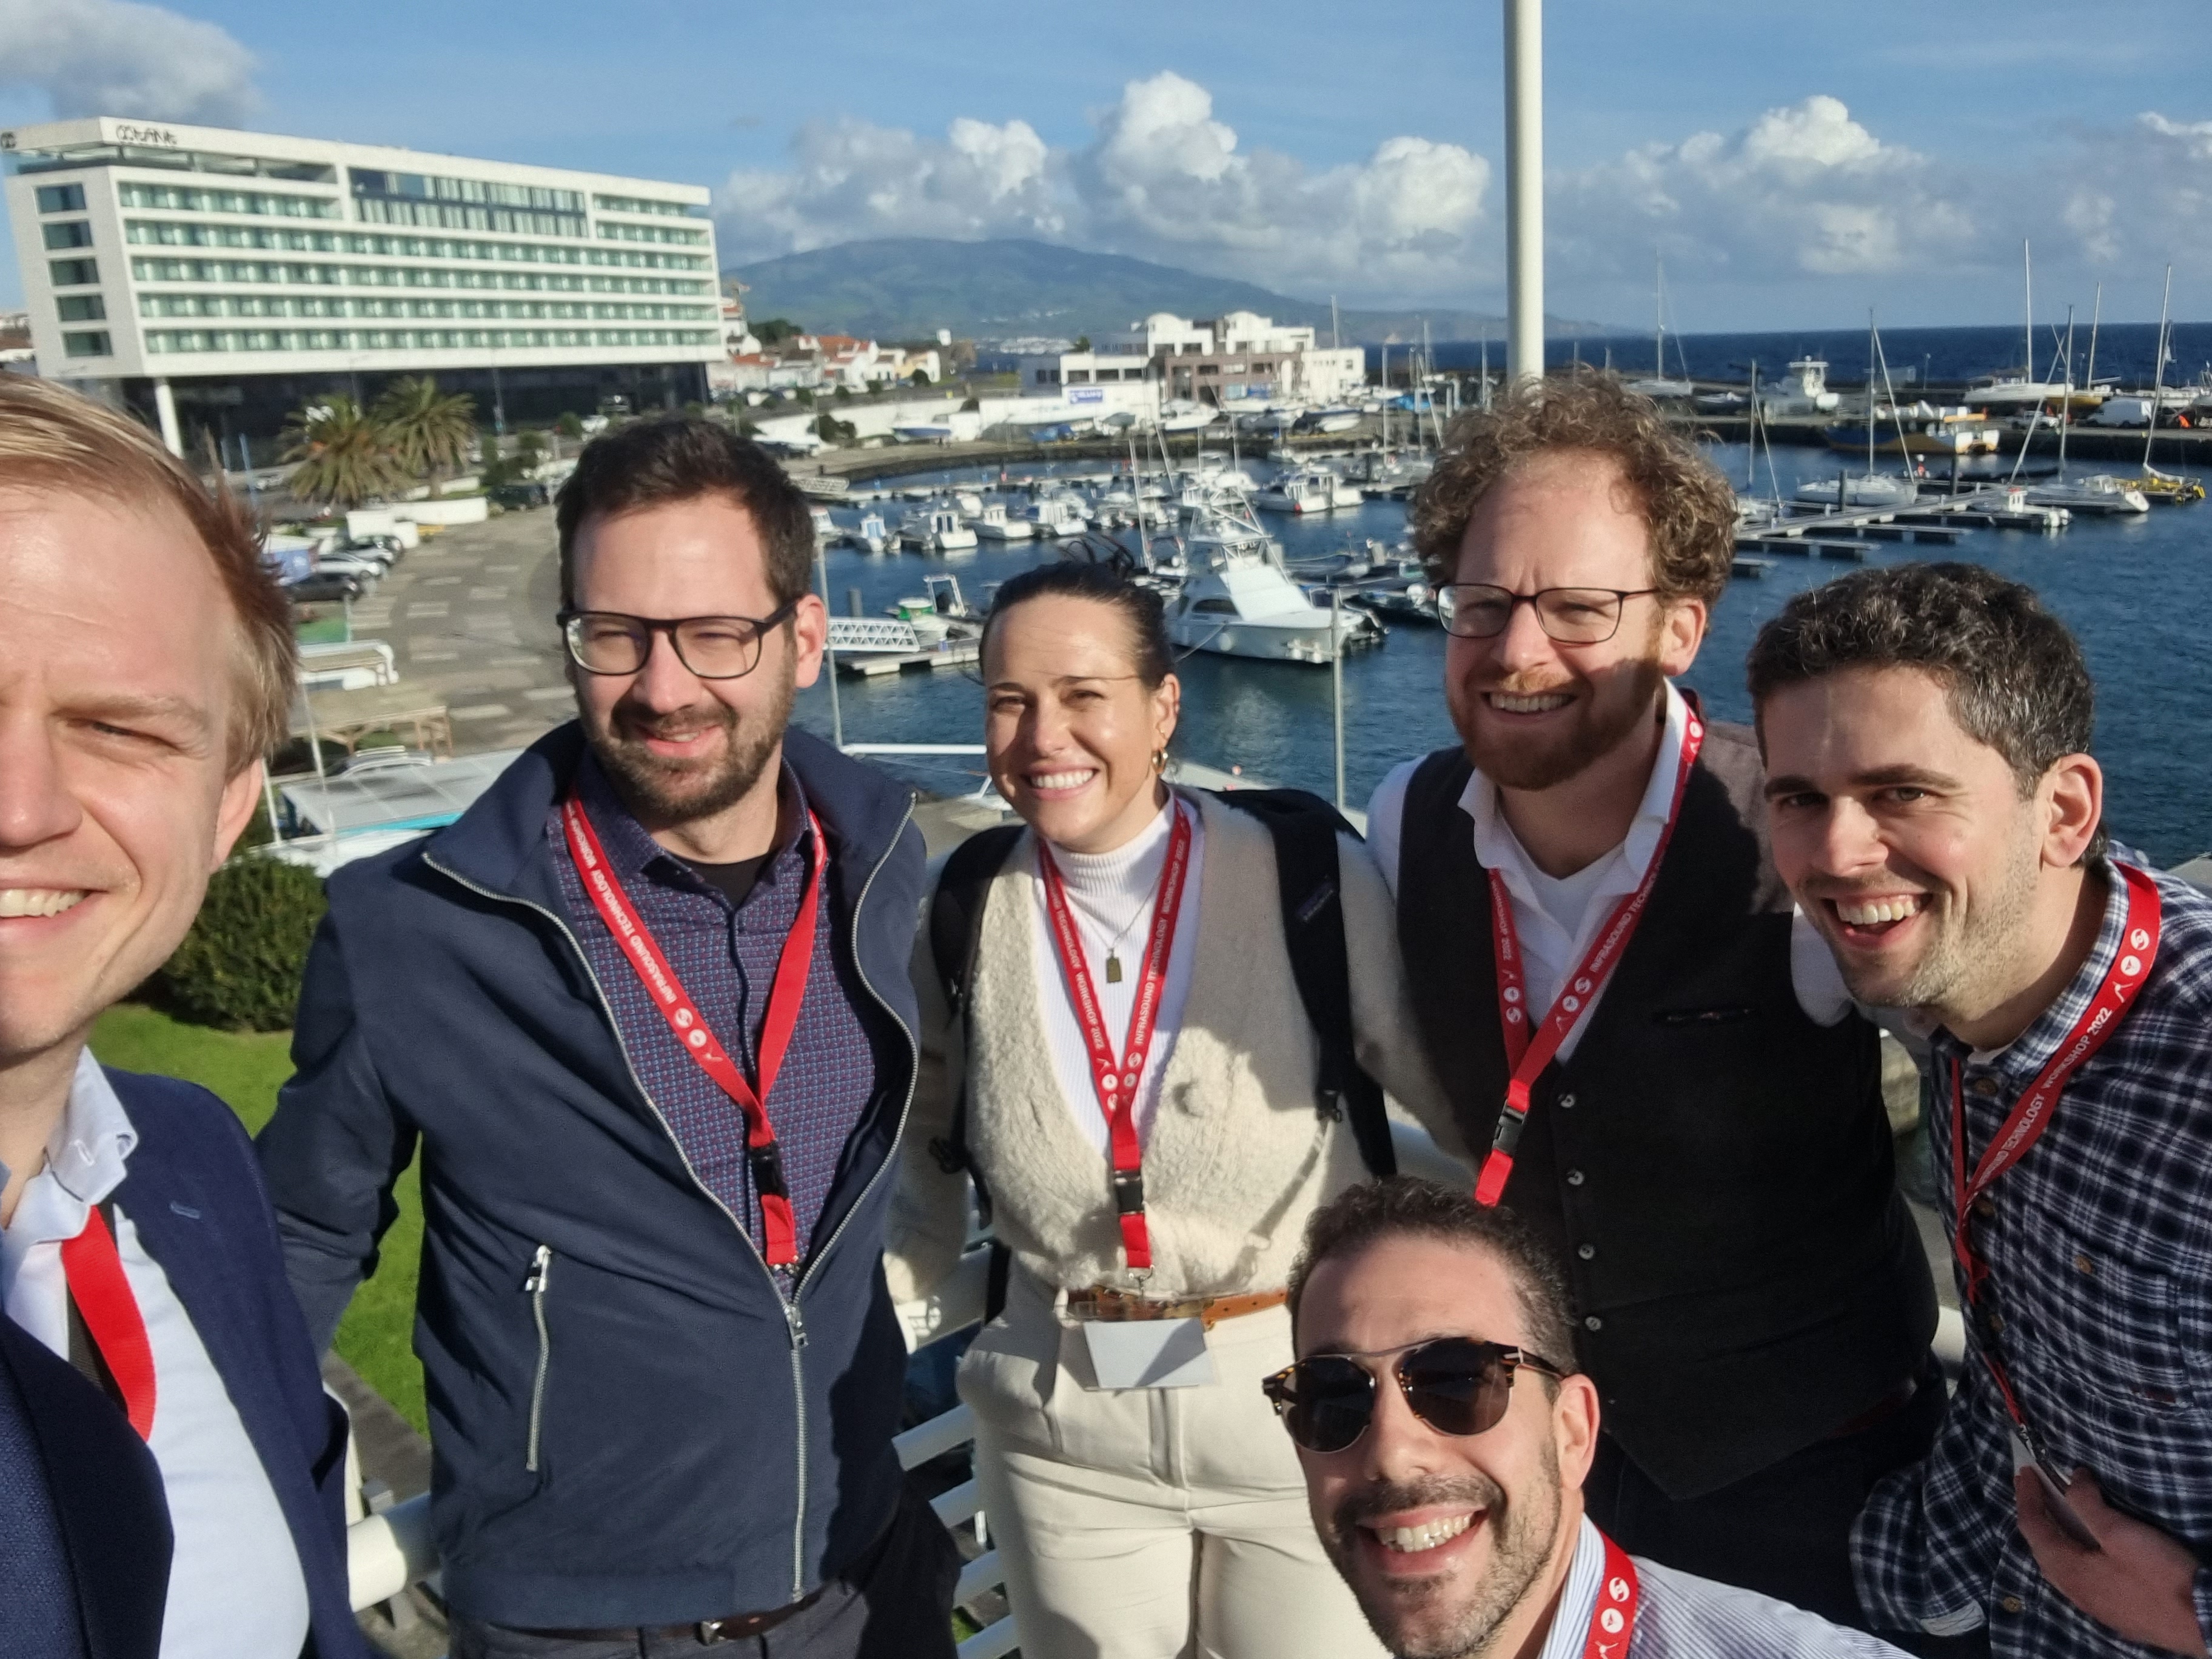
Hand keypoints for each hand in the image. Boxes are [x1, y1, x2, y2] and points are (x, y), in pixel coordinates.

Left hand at [2015, 1466, 2209, 1656]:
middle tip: (2034, 1491)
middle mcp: (2075, 1592)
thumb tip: (2072, 1479)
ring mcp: (2096, 1607)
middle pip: (2043, 1550)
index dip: (2027, 1498)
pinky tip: (2084, 1553)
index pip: (2034, 1528)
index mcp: (2069, 1571)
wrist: (2203, 1621)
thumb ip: (2089, 1504)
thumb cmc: (2160, 1575)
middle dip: (2036, 1517)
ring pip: (2061, 1568)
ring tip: (2054, 1517)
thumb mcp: (2121, 1532)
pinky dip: (2072, 1556)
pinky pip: (2080, 1579)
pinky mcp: (2117, 1613)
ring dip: (2053, 1539)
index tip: (2023, 1472)